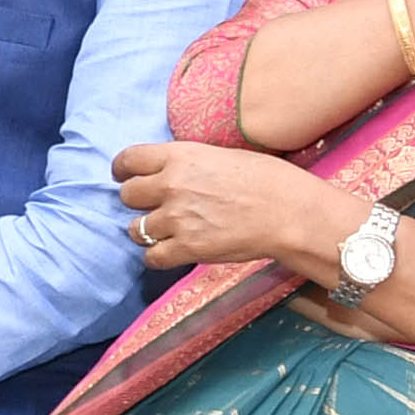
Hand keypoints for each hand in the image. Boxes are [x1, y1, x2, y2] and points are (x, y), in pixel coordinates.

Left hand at [111, 137, 355, 275]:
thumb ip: (189, 163)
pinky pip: (152, 257)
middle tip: (155, 207)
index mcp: (180, 156)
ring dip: (147, 232)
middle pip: (127, 195)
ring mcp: (177, 217)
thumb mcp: (222, 156)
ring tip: (166, 232)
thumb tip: (172, 170)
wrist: (292, 213)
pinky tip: (171, 253)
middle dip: (138, 202)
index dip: (123, 170)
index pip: (129, 159)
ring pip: (135, 229)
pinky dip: (158, 257)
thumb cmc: (269, 181)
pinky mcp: (188, 247)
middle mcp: (171, 185)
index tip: (124, 176)